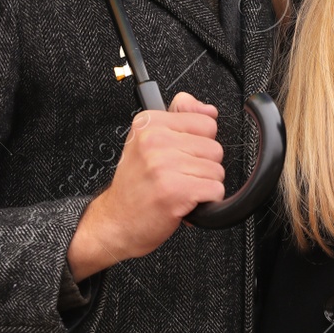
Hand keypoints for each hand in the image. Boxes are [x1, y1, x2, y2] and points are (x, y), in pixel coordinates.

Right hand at [67, 92, 223, 280]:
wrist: (116, 223)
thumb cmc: (136, 185)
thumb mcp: (149, 141)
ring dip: (204, 185)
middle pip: (214, 148)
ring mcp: (163, 165)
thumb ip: (182, 117)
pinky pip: (215, 190)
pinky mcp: (174, 191)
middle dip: (203, 167)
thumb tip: (210, 110)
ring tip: (179, 189)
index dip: (200, 143)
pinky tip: (185, 202)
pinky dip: (207, 202)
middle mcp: (154, 140)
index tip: (180, 155)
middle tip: (178, 176)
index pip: (206, 122)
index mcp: (149, 123)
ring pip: (216, 170)